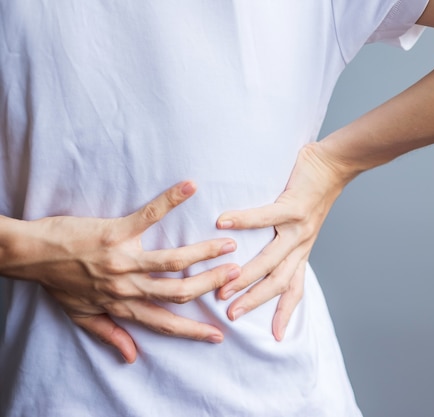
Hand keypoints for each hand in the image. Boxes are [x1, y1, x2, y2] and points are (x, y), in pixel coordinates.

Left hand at [3, 181, 240, 362]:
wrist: (30, 255)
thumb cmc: (57, 283)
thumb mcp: (81, 316)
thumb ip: (110, 334)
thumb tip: (132, 357)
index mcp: (121, 305)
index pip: (164, 322)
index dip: (193, 331)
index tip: (218, 333)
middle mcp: (126, 286)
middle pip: (178, 291)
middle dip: (210, 285)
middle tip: (236, 275)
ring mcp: (123, 259)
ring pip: (173, 261)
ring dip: (204, 253)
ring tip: (228, 244)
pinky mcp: (116, 232)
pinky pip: (148, 216)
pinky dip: (170, 201)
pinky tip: (190, 187)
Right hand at [216, 143, 348, 340]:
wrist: (335, 165)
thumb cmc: (312, 191)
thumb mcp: (302, 225)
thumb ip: (285, 241)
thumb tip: (258, 250)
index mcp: (301, 250)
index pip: (294, 288)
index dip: (286, 313)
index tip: (276, 336)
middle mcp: (301, 244)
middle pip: (278, 281)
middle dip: (254, 300)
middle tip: (230, 313)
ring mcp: (298, 227)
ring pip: (271, 259)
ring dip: (246, 275)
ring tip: (223, 284)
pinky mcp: (293, 206)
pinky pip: (265, 217)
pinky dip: (243, 220)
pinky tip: (222, 222)